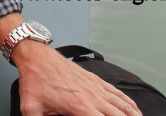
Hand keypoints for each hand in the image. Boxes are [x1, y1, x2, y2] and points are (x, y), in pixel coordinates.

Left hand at [12, 40, 141, 115]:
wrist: (37, 56)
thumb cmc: (35, 80)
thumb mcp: (31, 108)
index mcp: (79, 107)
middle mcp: (92, 98)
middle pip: (119, 115)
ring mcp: (96, 88)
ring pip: (123, 106)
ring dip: (133, 115)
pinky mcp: (96, 80)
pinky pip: (118, 93)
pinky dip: (129, 103)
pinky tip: (135, 109)